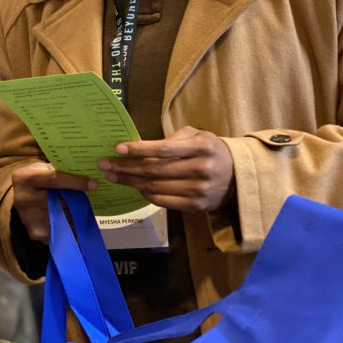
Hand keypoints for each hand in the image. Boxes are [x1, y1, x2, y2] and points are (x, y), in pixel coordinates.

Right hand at [10, 161, 96, 243]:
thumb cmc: (36, 178)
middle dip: (77, 200)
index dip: (75, 182)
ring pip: (61, 218)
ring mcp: (28, 217)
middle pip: (58, 201)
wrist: (15, 195)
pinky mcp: (34, 232)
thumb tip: (87, 174)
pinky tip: (72, 220)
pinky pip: (58, 231)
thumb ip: (60, 171)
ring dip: (74, 214)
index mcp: (26, 178)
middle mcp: (24, 198)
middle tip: (92, 198)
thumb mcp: (43, 168)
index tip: (93, 184)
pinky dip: (68, 226)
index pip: (53, 179)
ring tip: (82, 210)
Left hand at [98, 126, 234, 212]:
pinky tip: (134, 186)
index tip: (117, 148)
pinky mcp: (196, 207)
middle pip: (155, 170)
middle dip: (126, 167)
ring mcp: (199, 191)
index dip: (139, 149)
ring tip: (113, 175)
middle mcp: (201, 169)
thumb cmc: (210, 151)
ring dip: (130, 182)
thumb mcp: (198, 135)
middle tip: (104, 164)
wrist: (238, 177)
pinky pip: (162, 201)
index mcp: (202, 147)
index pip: (164, 149)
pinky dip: (145, 194)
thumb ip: (174, 138)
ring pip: (155, 187)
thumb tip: (143, 147)